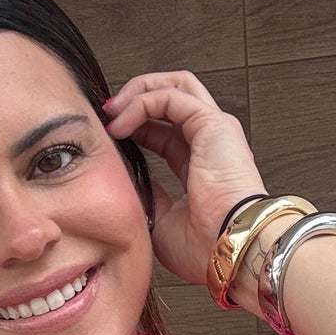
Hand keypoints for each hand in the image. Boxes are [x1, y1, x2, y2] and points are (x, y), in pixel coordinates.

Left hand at [103, 71, 267, 290]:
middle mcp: (212, 142)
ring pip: (176, 84)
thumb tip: (133, 182)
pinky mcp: (213, 124)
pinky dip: (141, 102)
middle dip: (138, 95)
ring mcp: (216, 130)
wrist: (227, 250)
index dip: (135, 124)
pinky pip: (170, 96)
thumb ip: (149, 197)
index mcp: (202, 165)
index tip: (109, 133)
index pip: (165, 130)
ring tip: (113, 110)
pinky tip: (121, 122)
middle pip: (175, 95)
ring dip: (138, 91)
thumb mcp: (162, 221)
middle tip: (110, 111)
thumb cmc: (205, 247)